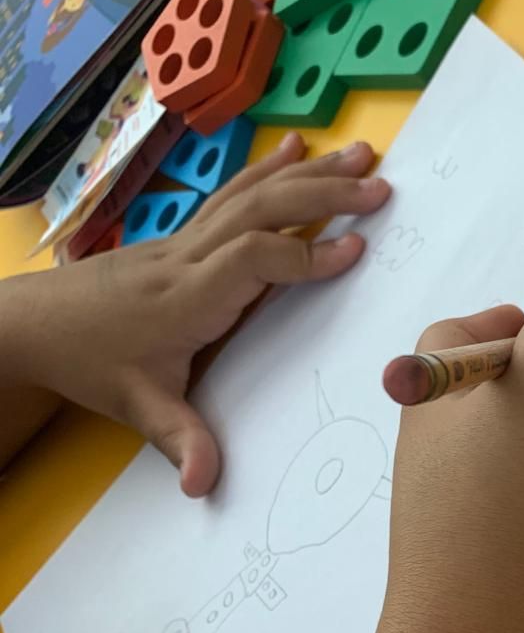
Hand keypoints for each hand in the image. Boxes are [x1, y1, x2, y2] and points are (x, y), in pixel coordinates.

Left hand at [0, 133, 390, 495]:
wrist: (34, 323)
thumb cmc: (90, 361)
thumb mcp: (136, 407)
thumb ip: (179, 440)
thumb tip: (203, 484)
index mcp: (189, 298)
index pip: (254, 260)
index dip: (306, 254)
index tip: (356, 249)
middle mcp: (191, 257)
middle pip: (262, 209)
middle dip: (324, 194)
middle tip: (380, 188)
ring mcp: (187, 240)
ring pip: (252, 193)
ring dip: (310, 172)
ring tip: (362, 154)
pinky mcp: (184, 236)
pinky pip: (233, 194)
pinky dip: (269, 168)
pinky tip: (297, 147)